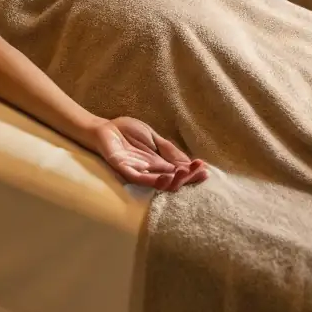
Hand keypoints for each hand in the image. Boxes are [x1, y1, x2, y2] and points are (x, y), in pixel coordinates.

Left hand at [88, 117, 207, 191]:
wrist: (105, 128)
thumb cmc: (127, 132)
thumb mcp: (153, 138)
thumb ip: (169, 149)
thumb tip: (189, 161)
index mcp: (159, 164)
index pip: (179, 172)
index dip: (192, 172)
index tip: (206, 170)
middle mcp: (151, 172)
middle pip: (172, 180)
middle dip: (187, 177)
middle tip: (199, 171)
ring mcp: (138, 172)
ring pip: (159, 183)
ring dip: (173, 180)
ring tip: (184, 173)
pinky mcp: (125, 170)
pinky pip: (140, 179)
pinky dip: (153, 180)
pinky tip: (165, 177)